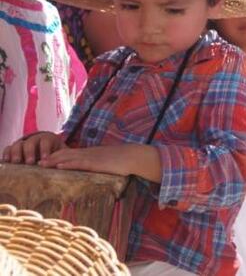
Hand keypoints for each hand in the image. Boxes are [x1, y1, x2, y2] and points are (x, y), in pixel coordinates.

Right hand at [2, 131, 63, 163]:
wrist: (45, 152)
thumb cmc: (55, 154)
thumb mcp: (61, 154)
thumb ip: (61, 158)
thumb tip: (64, 166)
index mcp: (47, 139)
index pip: (46, 142)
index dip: (45, 150)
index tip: (45, 159)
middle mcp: (34, 140)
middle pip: (30, 142)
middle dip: (30, 152)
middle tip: (30, 162)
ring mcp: (23, 144)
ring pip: (18, 145)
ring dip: (17, 153)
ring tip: (17, 162)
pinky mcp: (14, 150)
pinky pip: (8, 149)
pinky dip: (7, 154)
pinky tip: (7, 161)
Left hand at [40, 144, 161, 180]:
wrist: (133, 156)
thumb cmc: (123, 161)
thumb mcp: (107, 161)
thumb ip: (98, 164)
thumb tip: (93, 170)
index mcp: (90, 153)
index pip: (69, 152)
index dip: (55, 155)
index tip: (44, 159)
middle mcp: (88, 153)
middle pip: (64, 153)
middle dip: (50, 157)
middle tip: (35, 162)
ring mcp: (91, 157)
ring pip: (68, 157)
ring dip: (53, 160)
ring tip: (41, 164)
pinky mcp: (95, 164)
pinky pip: (78, 163)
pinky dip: (67, 164)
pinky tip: (58, 166)